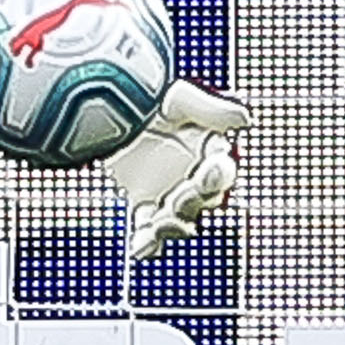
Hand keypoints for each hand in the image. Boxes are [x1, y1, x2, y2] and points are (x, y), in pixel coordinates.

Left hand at [103, 79, 247, 262]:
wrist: (100, 103)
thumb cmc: (144, 95)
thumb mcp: (175, 96)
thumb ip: (210, 108)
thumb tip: (245, 118)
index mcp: (209, 151)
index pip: (221, 170)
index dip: (218, 172)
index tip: (209, 168)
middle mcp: (194, 175)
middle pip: (203, 200)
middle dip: (193, 199)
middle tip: (179, 196)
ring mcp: (170, 191)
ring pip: (180, 219)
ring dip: (174, 225)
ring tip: (160, 224)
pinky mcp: (145, 203)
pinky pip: (149, 229)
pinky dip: (146, 243)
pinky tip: (139, 249)